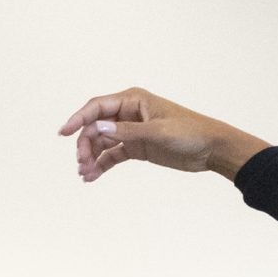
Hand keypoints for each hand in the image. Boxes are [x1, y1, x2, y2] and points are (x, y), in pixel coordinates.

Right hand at [58, 88, 268, 182]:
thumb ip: (128, 132)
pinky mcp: (137, 147)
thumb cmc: (191, 133)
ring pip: (102, 142)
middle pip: (96, 127)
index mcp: (133, 100)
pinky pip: (113, 154)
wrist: (213, 149)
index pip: (97, 107)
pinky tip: (93, 176)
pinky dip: (102, 164)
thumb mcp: (159, 132)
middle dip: (85, 144)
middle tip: (81, 162)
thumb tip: (98, 128)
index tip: (64, 133)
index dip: (78, 119)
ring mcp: (131, 131)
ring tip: (85, 174)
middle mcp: (128, 113)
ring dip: (91, 157)